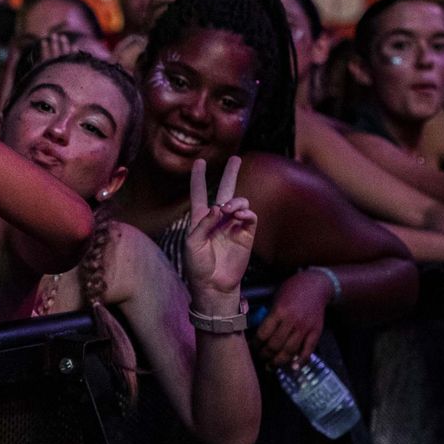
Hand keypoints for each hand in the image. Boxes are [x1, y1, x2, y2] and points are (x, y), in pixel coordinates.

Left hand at [183, 156, 256, 304]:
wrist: (214, 285)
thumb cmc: (197, 266)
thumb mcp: (192, 243)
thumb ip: (204, 223)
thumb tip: (219, 206)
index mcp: (201, 219)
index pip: (200, 193)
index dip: (199, 178)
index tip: (200, 162)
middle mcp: (218, 219)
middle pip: (225, 190)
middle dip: (231, 174)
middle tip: (236, 158)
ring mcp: (233, 226)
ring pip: (240, 203)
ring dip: (236, 201)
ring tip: (230, 208)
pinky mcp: (246, 235)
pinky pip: (250, 217)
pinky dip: (246, 212)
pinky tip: (240, 215)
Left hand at [257, 269, 332, 368]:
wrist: (316, 286)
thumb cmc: (292, 289)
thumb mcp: (276, 298)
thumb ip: (269, 315)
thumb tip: (259, 333)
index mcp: (279, 311)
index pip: (263, 334)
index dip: (255, 344)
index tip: (252, 348)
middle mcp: (292, 321)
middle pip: (275, 345)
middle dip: (265, 355)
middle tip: (261, 358)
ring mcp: (305, 328)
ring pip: (290, 351)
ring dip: (279, 361)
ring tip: (271, 366)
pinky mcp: (316, 332)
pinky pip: (308, 350)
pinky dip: (301, 361)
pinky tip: (293, 367)